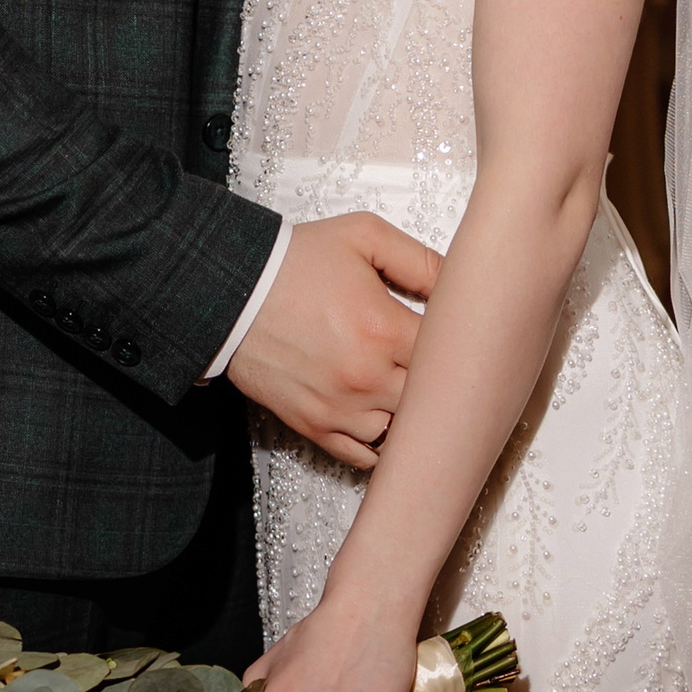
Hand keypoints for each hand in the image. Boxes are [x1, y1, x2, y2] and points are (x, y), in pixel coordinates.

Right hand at [227, 212, 439, 466]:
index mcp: (383, 328)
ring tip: (406, 390)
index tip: (457, 338)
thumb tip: (459, 283)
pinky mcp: (315, 424)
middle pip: (430, 399)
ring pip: (401, 432)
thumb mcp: (362, 236)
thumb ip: (418, 259)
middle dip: (436, 382)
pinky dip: (380, 444)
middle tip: (439, 367)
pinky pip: (364, 455)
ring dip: (409, 414)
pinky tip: (384, 420)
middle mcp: (366, 376)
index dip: (458, 347)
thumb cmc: (294, 262)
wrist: (233, 291)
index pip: (449, 354)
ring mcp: (340, 407)